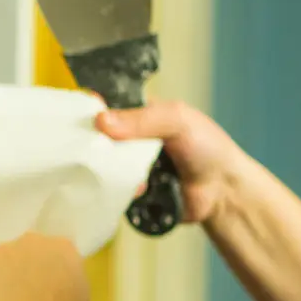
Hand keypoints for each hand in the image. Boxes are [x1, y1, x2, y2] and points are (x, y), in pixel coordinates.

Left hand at [0, 232, 88, 300]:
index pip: (51, 251)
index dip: (44, 270)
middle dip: (21, 269)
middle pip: (23, 252)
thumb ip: (63, 280)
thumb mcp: (77, 296)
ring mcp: (3, 250)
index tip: (42, 286)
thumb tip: (50, 284)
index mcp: (62, 247)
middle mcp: (32, 240)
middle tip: (21, 296)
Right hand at [95, 101, 244, 223]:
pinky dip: (119, 190)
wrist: (223, 193)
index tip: (77, 115)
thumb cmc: (207, 148)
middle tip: (92, 149)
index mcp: (139, 115)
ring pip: (101, 166)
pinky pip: (111, 190)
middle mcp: (129, 141)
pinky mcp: (128, 192)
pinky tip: (138, 190)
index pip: (106, 107)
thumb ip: (142, 119)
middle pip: (97, 138)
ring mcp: (127, 167)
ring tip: (125, 172)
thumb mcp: (177, 120)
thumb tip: (101, 121)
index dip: (91, 109)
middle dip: (94, 144)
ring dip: (109, 170)